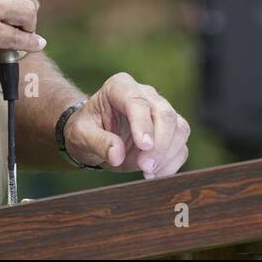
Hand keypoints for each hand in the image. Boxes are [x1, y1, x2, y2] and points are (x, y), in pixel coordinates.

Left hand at [64, 73, 189, 178]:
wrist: (93, 135)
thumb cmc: (85, 129)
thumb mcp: (81, 135)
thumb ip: (98, 142)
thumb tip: (116, 155)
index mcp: (120, 87)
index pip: (137, 102)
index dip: (143, 124)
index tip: (144, 147)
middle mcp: (144, 94)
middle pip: (165, 114)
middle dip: (159, 144)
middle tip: (144, 167)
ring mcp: (160, 110)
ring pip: (179, 128)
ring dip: (167, 155)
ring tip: (147, 172)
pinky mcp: (170, 130)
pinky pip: (181, 146)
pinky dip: (171, 163)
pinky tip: (153, 174)